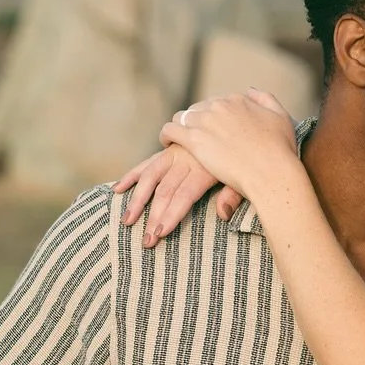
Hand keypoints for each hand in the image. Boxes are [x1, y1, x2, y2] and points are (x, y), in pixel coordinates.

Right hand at [113, 144, 244, 245]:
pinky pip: (148, 163)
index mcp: (205, 169)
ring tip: (127, 220)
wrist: (240, 124)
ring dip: (137, 200)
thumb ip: (233, 195)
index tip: (160, 234)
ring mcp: (175, 154)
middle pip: (165, 191)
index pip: (184, 196)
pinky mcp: (170, 150)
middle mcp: (186, 160)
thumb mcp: (245, 175)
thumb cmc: (246, 159)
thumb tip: (222, 215)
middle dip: (153, 217)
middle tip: (146, 240)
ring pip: (151, 177)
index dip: (171, 215)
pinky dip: (132, 175)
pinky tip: (118, 189)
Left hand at [162, 89, 298, 197]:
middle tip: (195, 138)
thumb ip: (265, 99)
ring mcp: (206, 121)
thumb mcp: (281, 117)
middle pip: (198, 108)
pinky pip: (170, 130)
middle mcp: (220, 106)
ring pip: (181, 117)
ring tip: (178, 140)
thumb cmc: (280, 150)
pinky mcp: (195, 140)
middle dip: (195, 122)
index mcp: (238, 100)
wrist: (272, 172)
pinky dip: (166, 135)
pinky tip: (167, 144)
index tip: (212, 129)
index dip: (213, 116)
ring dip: (180, 127)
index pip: (217, 102)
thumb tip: (250, 90)